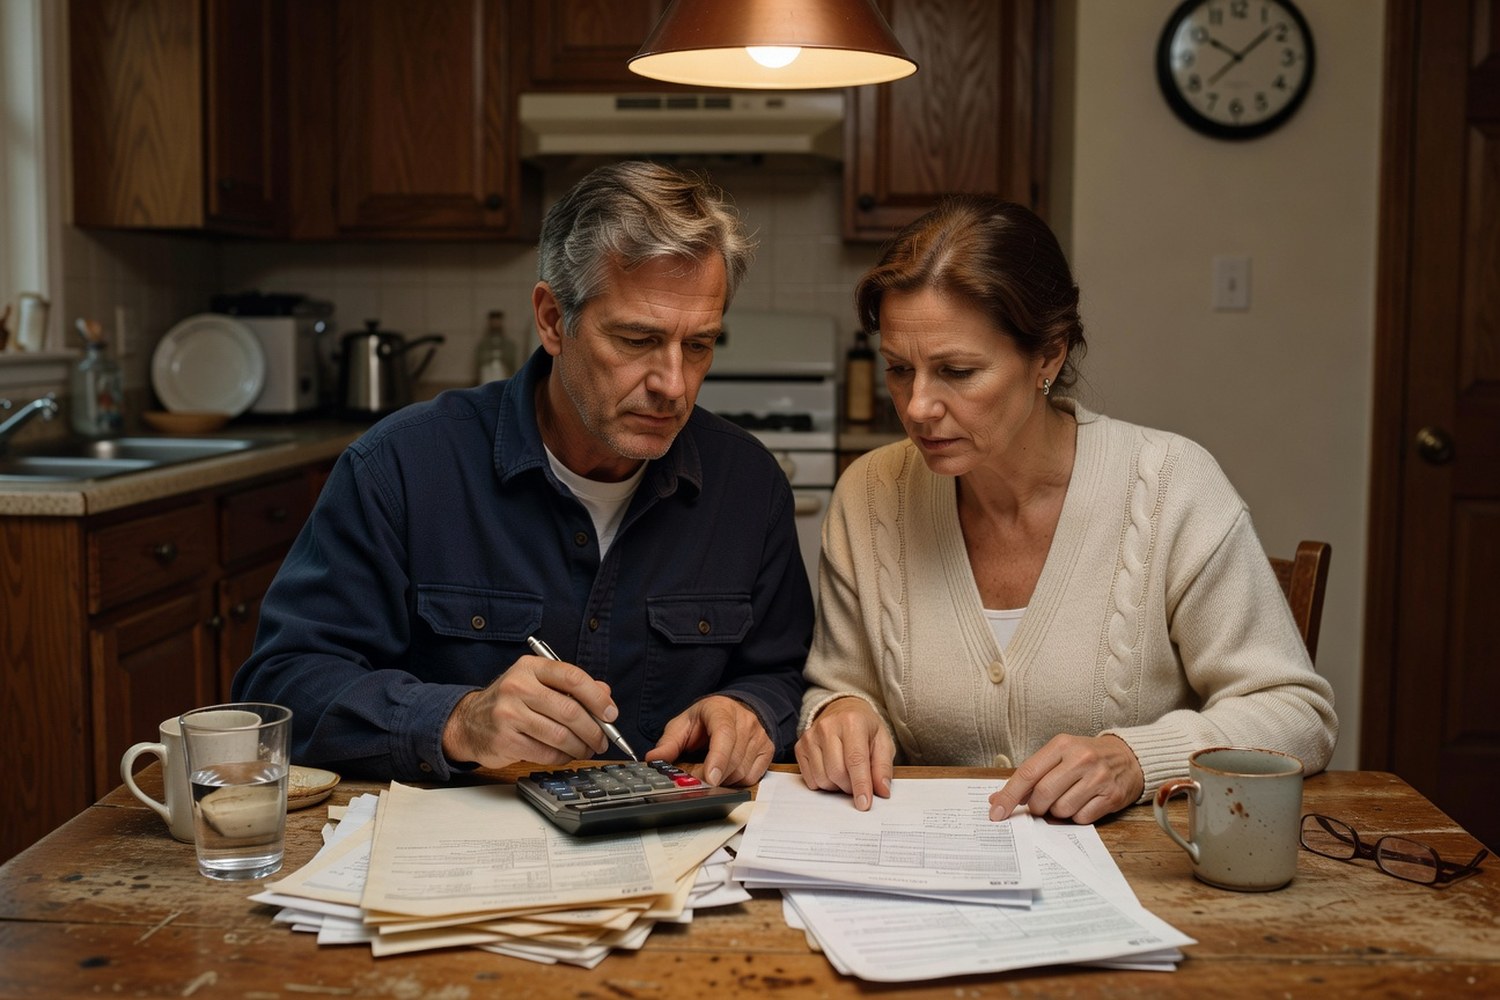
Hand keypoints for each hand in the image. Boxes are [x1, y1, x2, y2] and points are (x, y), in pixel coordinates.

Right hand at [442, 654, 616, 767]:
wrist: (468, 722)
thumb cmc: (510, 702)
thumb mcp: (537, 684)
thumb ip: (571, 687)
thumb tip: (605, 695)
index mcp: (530, 668)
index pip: (572, 677)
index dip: (597, 697)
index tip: (610, 713)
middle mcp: (518, 687)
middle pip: (570, 711)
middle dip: (593, 729)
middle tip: (602, 739)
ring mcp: (509, 714)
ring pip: (560, 736)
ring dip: (580, 747)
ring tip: (586, 749)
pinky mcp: (505, 740)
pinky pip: (546, 753)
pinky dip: (562, 757)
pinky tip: (565, 755)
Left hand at [643, 696, 772, 786]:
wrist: (735, 709)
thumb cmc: (707, 718)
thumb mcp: (683, 724)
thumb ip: (668, 742)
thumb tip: (652, 759)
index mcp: (721, 710)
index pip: (724, 734)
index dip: (717, 758)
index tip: (709, 778)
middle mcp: (745, 721)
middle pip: (732, 759)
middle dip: (712, 775)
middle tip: (697, 777)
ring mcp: (759, 736)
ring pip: (742, 771)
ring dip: (723, 779)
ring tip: (712, 770)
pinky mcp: (767, 750)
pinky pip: (752, 776)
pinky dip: (737, 781)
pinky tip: (727, 772)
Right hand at [794, 697, 893, 810]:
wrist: (843, 710)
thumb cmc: (865, 728)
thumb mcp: (883, 742)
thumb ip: (883, 767)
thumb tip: (882, 791)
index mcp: (852, 722)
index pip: (855, 760)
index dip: (861, 785)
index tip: (864, 804)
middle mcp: (828, 726)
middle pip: (837, 772)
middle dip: (850, 787)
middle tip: (859, 783)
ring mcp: (810, 736)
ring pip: (822, 778)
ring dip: (837, 786)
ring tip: (846, 774)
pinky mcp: (800, 747)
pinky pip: (810, 779)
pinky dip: (823, 783)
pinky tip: (831, 771)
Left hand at [987, 734, 1143, 824]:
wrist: (1129, 757)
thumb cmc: (1086, 757)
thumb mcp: (1058, 755)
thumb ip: (1030, 775)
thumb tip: (997, 799)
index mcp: (1062, 745)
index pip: (1027, 773)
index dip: (1009, 795)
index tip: (996, 812)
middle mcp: (1081, 759)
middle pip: (1043, 794)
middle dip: (1036, 807)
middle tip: (1040, 805)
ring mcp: (1098, 778)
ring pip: (1061, 810)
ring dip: (1057, 812)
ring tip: (1066, 799)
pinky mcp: (1111, 796)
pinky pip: (1081, 818)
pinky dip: (1076, 816)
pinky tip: (1083, 803)